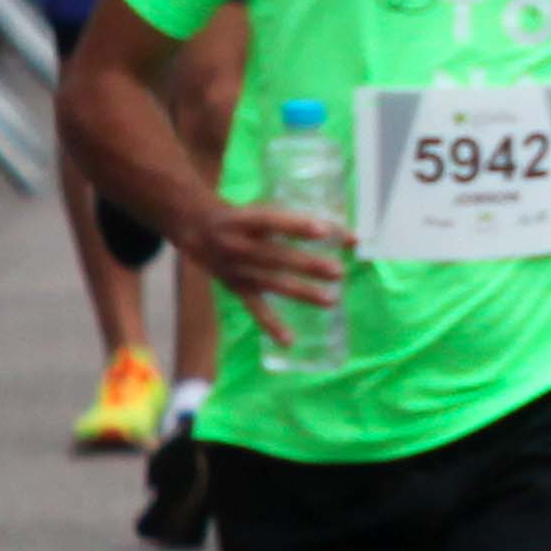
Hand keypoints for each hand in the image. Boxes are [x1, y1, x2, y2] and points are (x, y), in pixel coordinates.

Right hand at [182, 198, 350, 341]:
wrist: (197, 230)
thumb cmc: (245, 217)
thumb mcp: (263, 209)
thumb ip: (304, 222)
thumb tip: (353, 239)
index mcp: (243, 219)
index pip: (270, 221)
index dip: (296, 226)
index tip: (324, 231)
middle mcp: (237, 245)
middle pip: (275, 256)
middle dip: (307, 265)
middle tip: (338, 271)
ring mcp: (236, 270)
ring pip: (271, 283)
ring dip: (302, 293)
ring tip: (331, 300)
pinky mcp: (237, 288)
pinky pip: (255, 309)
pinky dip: (271, 325)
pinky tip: (289, 341)